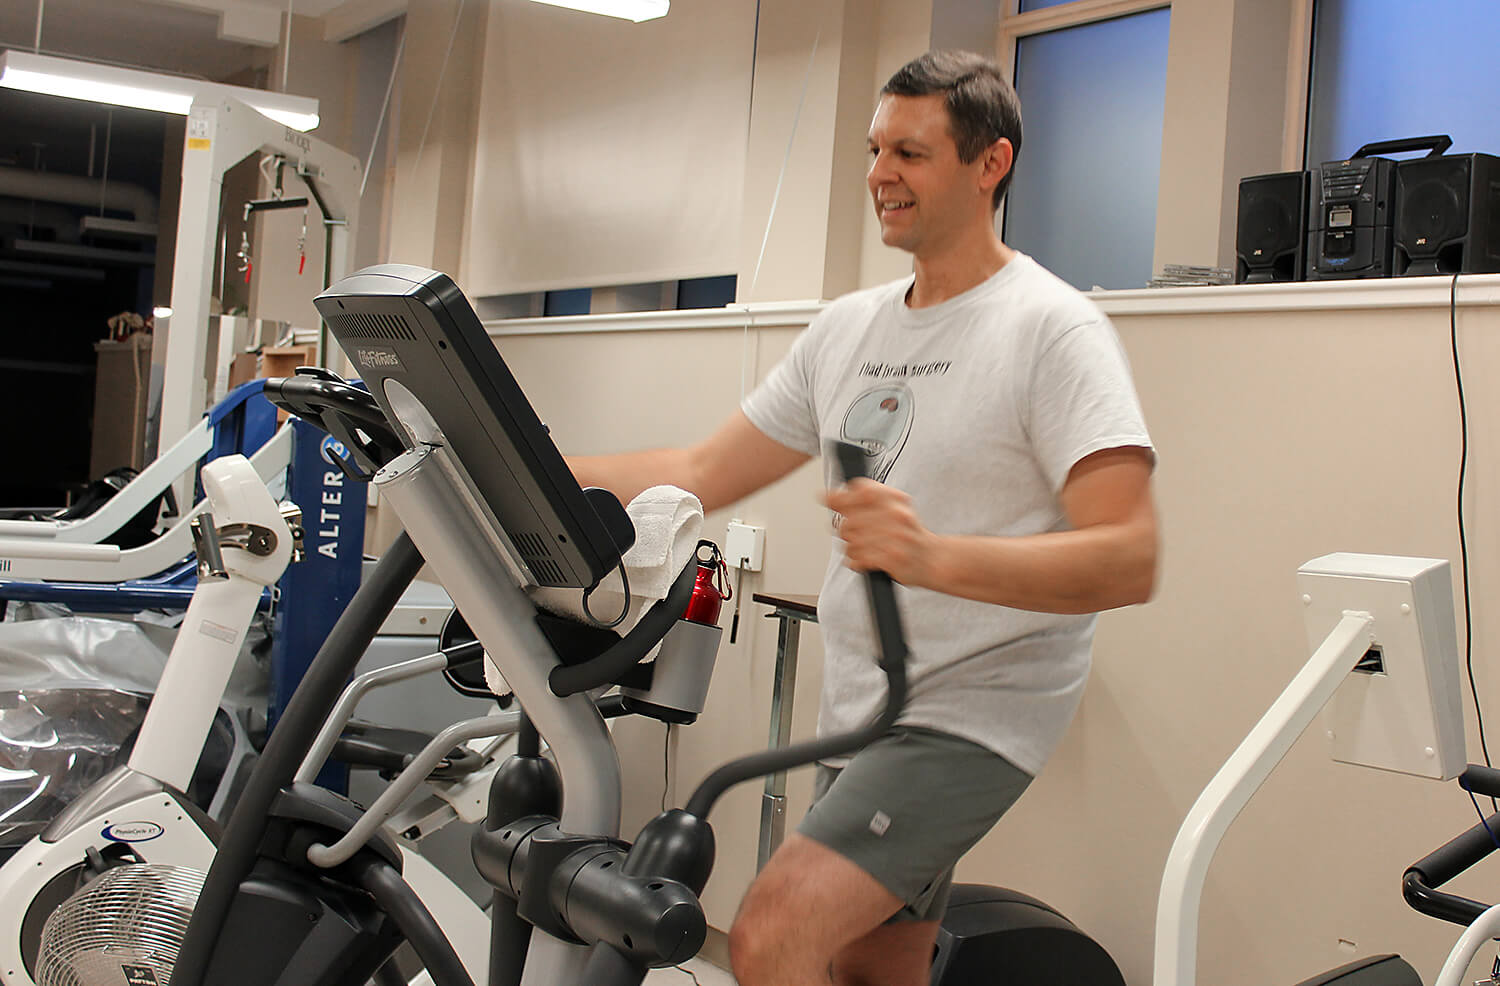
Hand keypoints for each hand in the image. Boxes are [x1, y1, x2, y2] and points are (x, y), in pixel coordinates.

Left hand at [822, 478, 937, 585]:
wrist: (934, 559)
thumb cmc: (908, 534)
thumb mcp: (892, 507)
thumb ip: (862, 499)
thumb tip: (827, 496)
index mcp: (894, 499)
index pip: (859, 491)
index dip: (839, 496)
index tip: (828, 499)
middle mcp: (895, 515)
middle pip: (849, 521)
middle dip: (846, 531)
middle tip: (856, 535)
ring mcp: (894, 537)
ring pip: (851, 542)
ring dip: (852, 548)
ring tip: (865, 549)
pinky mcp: (891, 558)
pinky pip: (858, 558)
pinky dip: (857, 561)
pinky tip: (865, 560)